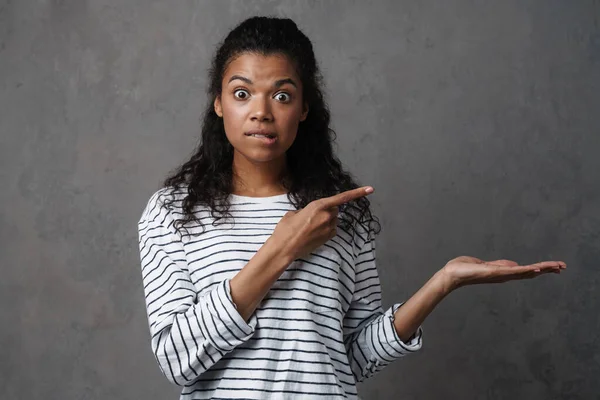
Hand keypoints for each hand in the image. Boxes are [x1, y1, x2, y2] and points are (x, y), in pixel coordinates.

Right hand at [271, 186, 373, 260]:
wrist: (284, 248)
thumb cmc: (285, 229)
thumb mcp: (293, 213)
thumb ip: (306, 209)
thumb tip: (310, 212)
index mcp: (318, 206)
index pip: (342, 197)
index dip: (357, 193)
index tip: (370, 189)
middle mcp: (327, 216)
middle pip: (335, 209)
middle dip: (327, 211)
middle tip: (312, 216)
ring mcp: (329, 228)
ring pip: (333, 220)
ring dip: (325, 221)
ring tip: (309, 227)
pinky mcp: (328, 238)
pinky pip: (331, 230)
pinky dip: (325, 229)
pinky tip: (312, 234)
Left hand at [441, 256, 566, 290]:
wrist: (452, 274)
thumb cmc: (464, 269)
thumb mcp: (486, 264)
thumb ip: (500, 264)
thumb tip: (513, 265)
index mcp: (503, 273)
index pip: (526, 270)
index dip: (541, 268)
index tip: (555, 266)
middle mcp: (505, 276)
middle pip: (530, 272)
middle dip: (547, 269)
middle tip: (563, 267)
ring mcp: (501, 275)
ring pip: (526, 272)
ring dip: (542, 268)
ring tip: (557, 266)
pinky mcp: (495, 273)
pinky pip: (513, 272)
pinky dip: (525, 270)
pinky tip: (537, 268)